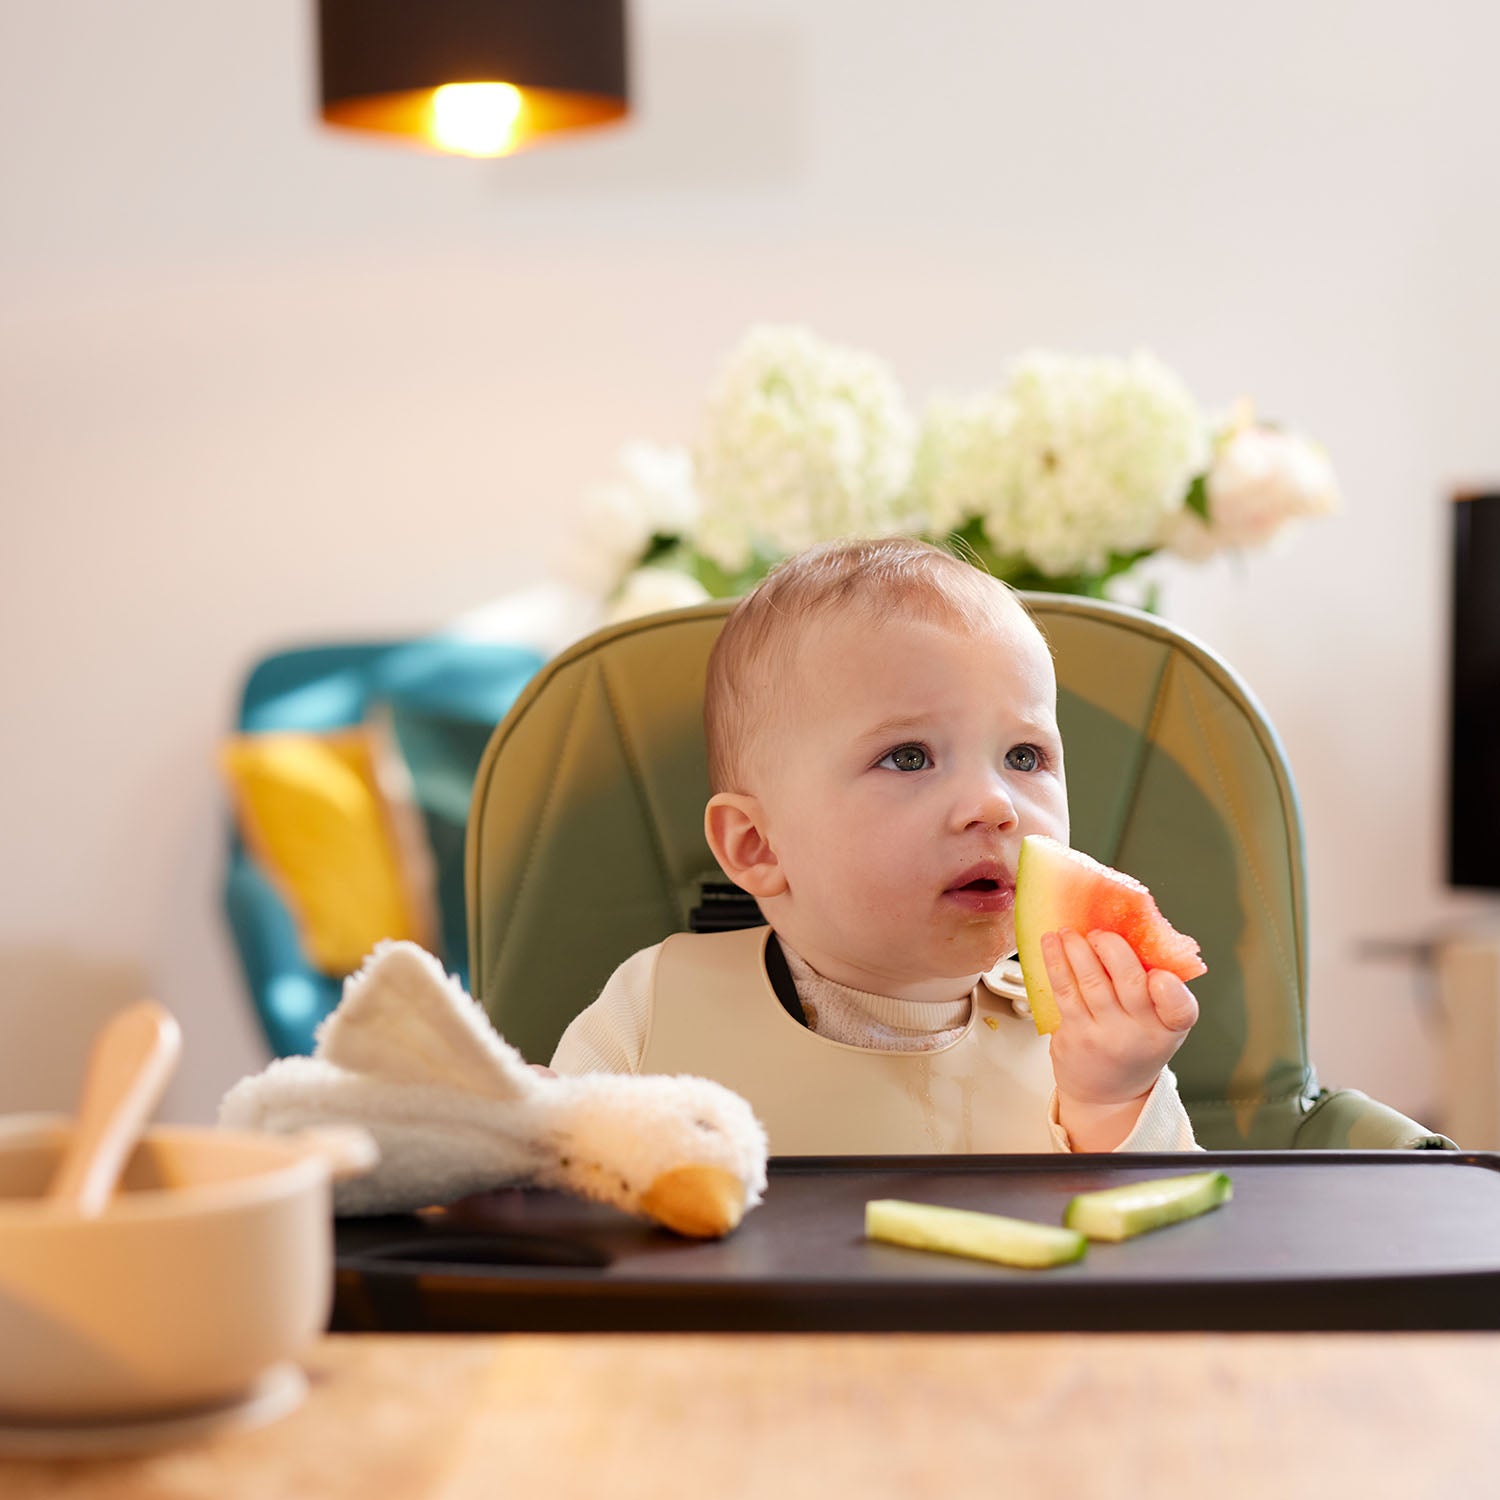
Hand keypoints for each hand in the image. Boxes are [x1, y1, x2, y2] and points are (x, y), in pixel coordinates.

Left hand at [1043, 928, 1197, 1151]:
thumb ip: (1153, 987)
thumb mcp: (1158, 1023)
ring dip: (1076, 949)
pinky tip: (1052, 944)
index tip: (1158, 974)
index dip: (1170, 990)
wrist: (1108, 1093)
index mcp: (1169, 1027)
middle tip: (1099, 933)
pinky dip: (1057, 962)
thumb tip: (1129, 928)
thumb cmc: (1134, 1045)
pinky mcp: (1075, 1035)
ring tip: (1069, 932)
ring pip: (1091, 982)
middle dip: (1112, 949)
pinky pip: (1065, 991)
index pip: (1180, 1010)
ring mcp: (1105, 1036)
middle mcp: (1139, 1034)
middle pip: (1130, 984)